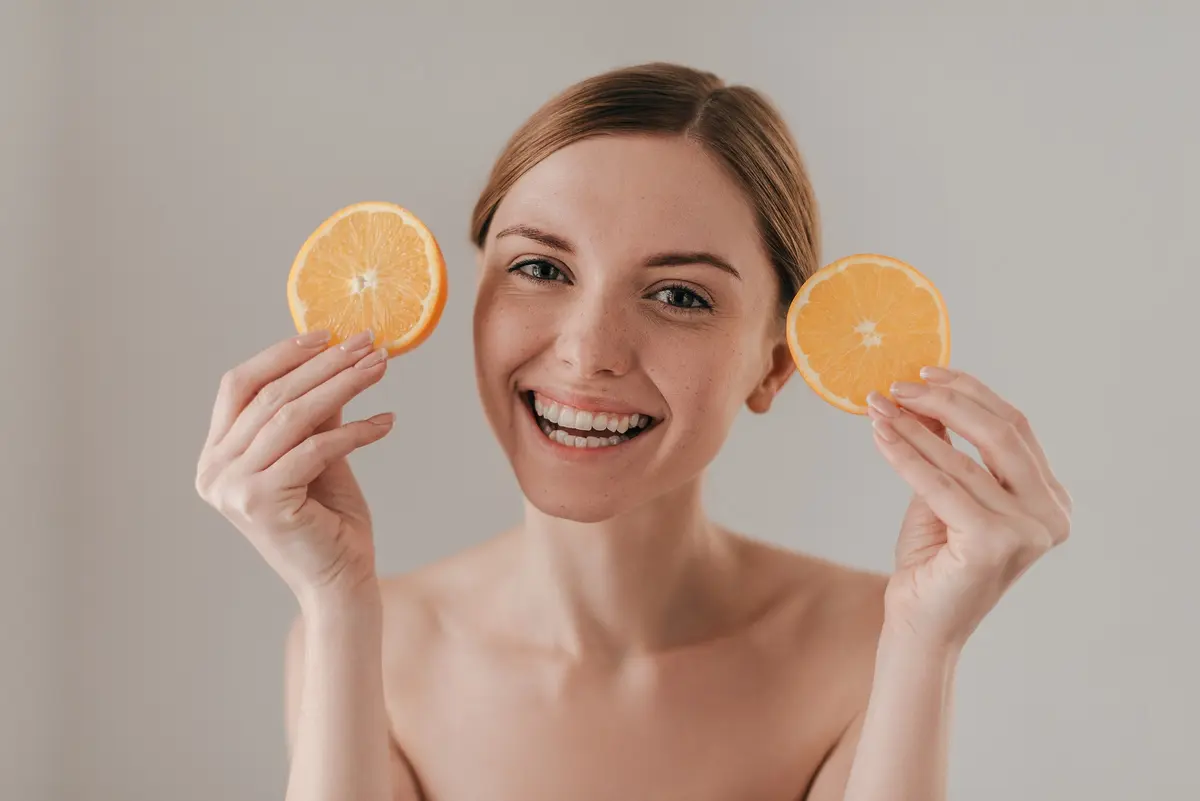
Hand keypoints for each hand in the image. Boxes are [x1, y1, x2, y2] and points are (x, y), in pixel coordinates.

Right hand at [195, 329, 393, 605]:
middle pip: (270, 395)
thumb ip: (314, 413)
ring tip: (381, 368)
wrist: (340, 584)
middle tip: (368, 343)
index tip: (327, 334)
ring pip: (292, 416)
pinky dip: (356, 432)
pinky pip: (316, 448)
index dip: (281, 355)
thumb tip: (333, 356)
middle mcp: (214, 472)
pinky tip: (387, 422)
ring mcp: (233, 489)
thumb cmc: (330, 522)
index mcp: (215, 457)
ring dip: (343, 385)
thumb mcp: (317, 456)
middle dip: (324, 364)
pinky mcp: (263, 503)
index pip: (238, 386)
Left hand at [865, 367, 1071, 650]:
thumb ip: (946, 448)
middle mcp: (1050, 514)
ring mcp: (1028, 532)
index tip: (925, 371)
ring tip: (878, 407)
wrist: (921, 624)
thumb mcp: (944, 492)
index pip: (1013, 427)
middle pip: (1000, 433)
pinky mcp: (993, 545)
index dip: (969, 392)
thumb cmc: (934, 561)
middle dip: (945, 401)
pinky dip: (907, 455)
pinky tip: (881, 435)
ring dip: (914, 427)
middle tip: (898, 385)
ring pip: (963, 460)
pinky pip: (940, 486)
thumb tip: (923, 393)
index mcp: (1050, 498)